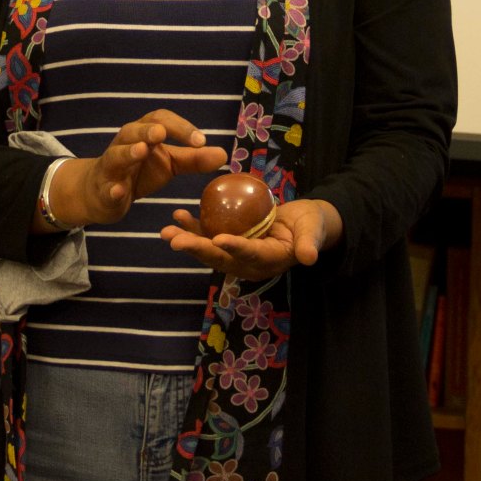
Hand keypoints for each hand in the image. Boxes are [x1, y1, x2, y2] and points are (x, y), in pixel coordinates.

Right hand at [58, 111, 227, 227]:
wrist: (102, 193)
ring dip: (127, 152)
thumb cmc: (139, 171)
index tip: (201, 141)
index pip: (160, 120)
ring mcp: (112, 166)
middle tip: (160, 133)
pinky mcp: (103, 188)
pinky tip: (119, 192)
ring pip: (116, 155)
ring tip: (141, 151)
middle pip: (133, 130)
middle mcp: (125, 144)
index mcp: (144, 134)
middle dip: (146, 131)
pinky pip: (107, 187)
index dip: (180, 127)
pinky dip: (113, 189)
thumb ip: (194, 159)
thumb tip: (223, 154)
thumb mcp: (169, 164)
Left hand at [160, 198, 342, 279]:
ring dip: (187, 240)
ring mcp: (237, 255)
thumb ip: (309, 243)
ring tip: (166, 231)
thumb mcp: (313, 232)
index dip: (236, 247)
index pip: (250, 254)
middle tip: (175, 241)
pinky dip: (192, 228)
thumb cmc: (310, 226)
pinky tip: (177, 216)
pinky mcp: (230, 244)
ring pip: (209, 250)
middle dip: (197, 249)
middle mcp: (248, 263)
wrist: (305, 226)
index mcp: (269, 261)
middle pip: (221, 257)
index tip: (218, 240)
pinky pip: (208, 237)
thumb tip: (309, 257)